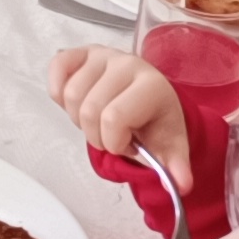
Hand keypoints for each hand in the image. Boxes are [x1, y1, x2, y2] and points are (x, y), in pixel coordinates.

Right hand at [50, 44, 187, 181]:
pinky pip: (57, 68)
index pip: (113, 119)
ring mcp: (102, 55)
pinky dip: (58, 91)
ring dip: (78, 118)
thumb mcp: (169, 146)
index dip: (114, 142)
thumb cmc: (155, 122)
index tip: (126, 143)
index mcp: (151, 85)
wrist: (148, 99)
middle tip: (110, 134)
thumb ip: (175, 167)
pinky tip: (76, 102)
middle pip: (88, 110)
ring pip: (70, 95)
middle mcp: (127, 64)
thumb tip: (181, 185)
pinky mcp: (80, 53)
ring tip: (97, 119)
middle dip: (96, 135)